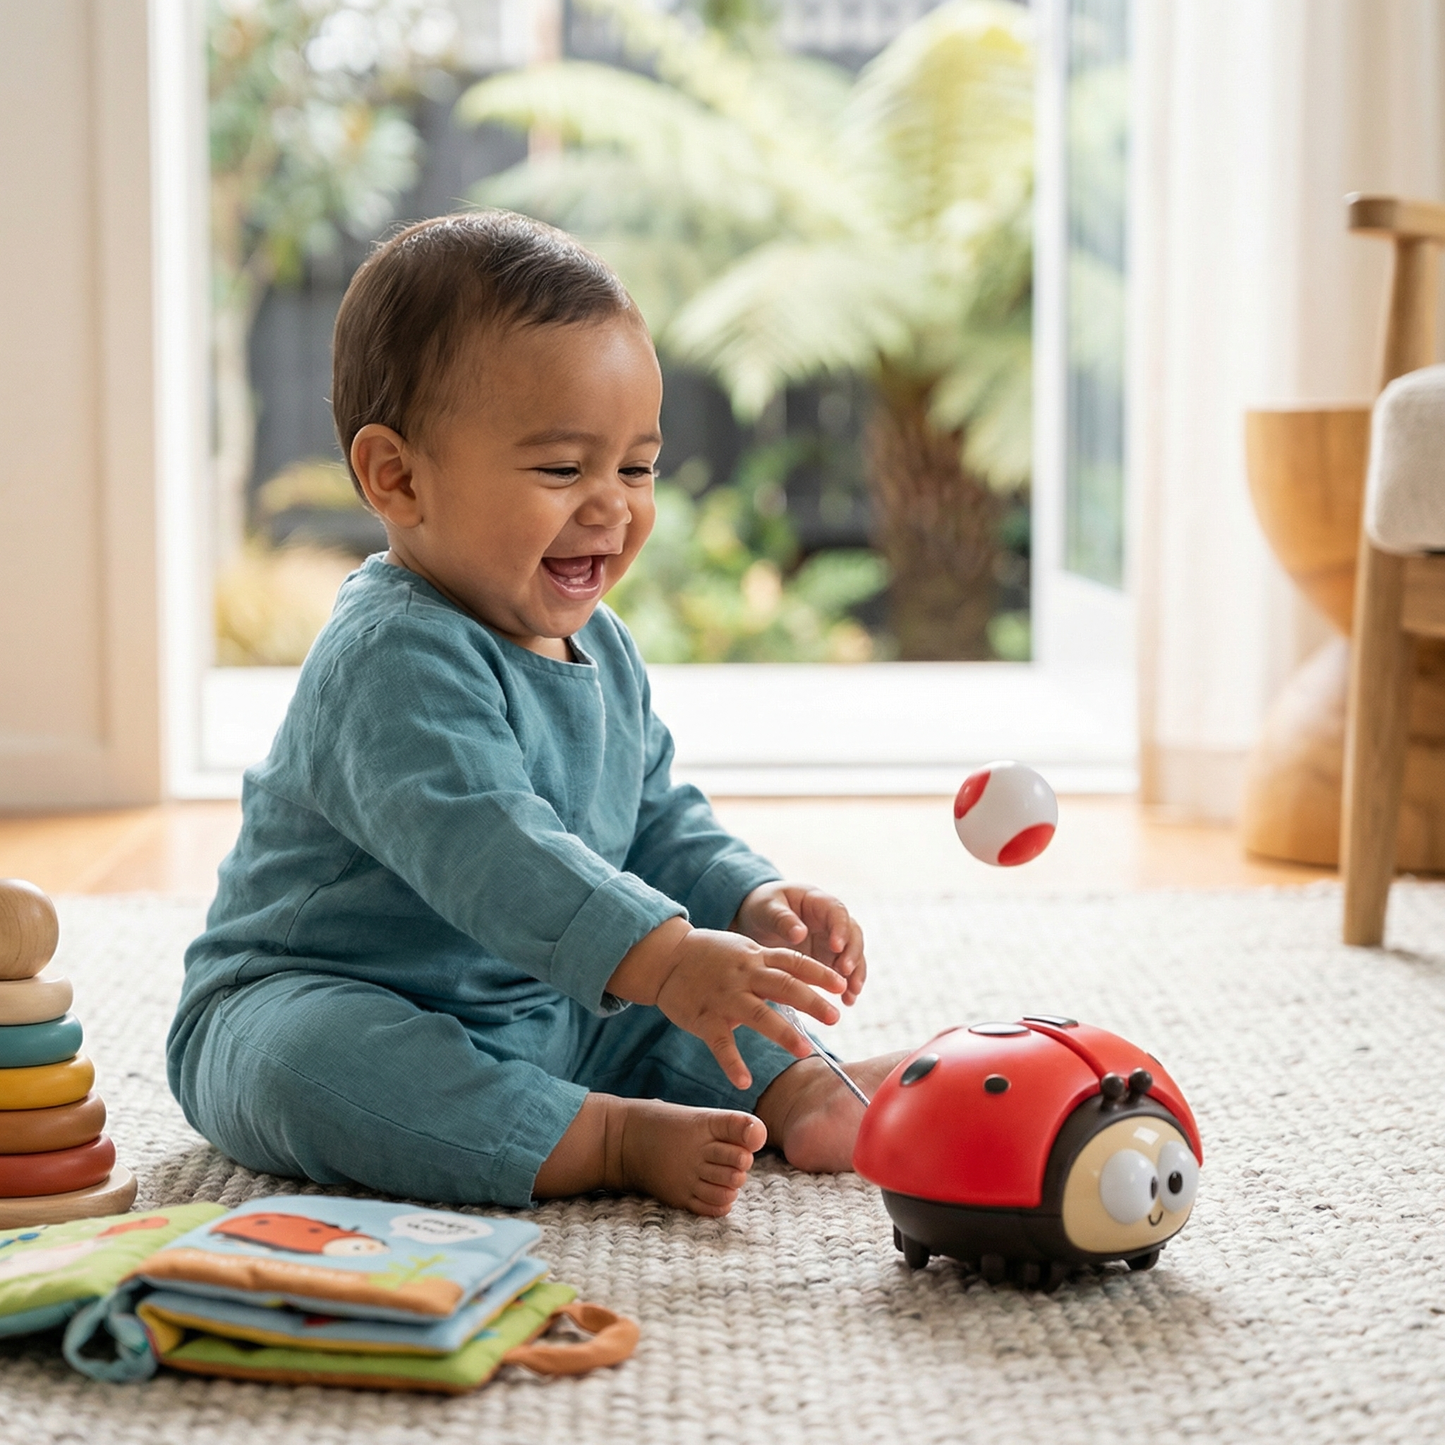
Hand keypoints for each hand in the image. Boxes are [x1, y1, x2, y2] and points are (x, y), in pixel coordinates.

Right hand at [607, 919, 845, 1089]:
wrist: (667, 957)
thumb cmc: (711, 954)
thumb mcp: (744, 949)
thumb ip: (771, 965)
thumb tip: (807, 980)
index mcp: (756, 958)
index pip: (794, 963)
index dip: (819, 973)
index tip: (843, 985)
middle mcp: (744, 975)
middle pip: (783, 986)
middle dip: (811, 1002)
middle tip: (836, 1017)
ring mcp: (724, 997)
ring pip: (758, 1015)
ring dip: (783, 1033)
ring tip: (805, 1050)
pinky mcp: (704, 1019)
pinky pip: (721, 1044)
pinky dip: (732, 1063)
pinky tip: (744, 1081)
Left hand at [732, 882, 867, 1005]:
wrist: (757, 920)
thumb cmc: (763, 907)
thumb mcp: (767, 908)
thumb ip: (782, 919)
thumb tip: (799, 934)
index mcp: (817, 902)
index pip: (837, 912)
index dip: (840, 929)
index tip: (836, 946)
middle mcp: (831, 921)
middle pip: (852, 934)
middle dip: (852, 953)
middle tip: (845, 971)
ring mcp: (832, 940)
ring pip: (853, 955)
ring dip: (856, 973)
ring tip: (851, 994)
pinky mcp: (829, 959)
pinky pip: (844, 972)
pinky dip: (848, 985)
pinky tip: (848, 1001)